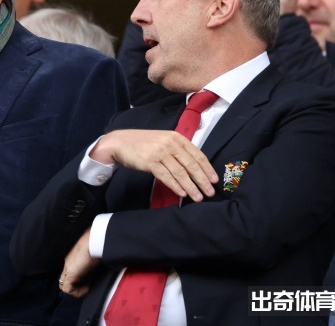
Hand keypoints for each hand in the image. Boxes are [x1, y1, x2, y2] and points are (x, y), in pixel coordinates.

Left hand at [59, 229, 99, 297]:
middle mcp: (67, 263)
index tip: (91, 280)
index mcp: (72, 257)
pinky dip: (78, 292)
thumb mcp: (93, 255)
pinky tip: (88, 287)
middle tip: (89, 284)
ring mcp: (67, 268)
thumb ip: (91, 263)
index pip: (69, 272)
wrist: (94, 240)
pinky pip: (68, 289)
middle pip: (65, 280)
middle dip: (77, 285)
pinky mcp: (70, 273)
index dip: (79, 280)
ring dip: (77, 289)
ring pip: (64, 285)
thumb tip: (96, 269)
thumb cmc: (97, 244)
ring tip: (89, 286)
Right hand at [91, 130, 217, 201]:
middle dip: (202, 180)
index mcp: (176, 138)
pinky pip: (166, 176)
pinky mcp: (150, 162)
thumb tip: (194, 166)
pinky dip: (176, 186)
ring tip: (198, 197)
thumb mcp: (163, 140)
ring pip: (180, 172)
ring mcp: (160, 152)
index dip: (207, 168)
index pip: (197, 154)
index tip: (214, 180)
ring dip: (191, 187)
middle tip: (210, 192)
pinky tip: (182, 193)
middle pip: (191, 164)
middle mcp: (170, 144)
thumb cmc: (143, 143)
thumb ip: (178, 149)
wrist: (120, 142)